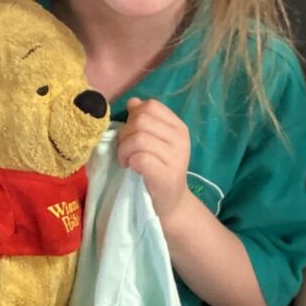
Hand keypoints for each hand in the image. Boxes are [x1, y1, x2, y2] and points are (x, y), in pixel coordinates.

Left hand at [118, 97, 190, 223]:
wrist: (170, 204)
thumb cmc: (159, 171)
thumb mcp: (155, 142)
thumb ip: (145, 121)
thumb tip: (133, 101)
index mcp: (179, 127)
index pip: (151, 106)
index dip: (134, 117)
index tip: (132, 134)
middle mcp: (180, 139)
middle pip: (141, 120)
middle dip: (126, 134)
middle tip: (126, 150)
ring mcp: (175, 158)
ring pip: (138, 138)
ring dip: (124, 150)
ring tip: (127, 161)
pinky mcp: (166, 175)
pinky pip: (140, 157)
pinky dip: (130, 161)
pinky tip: (132, 168)